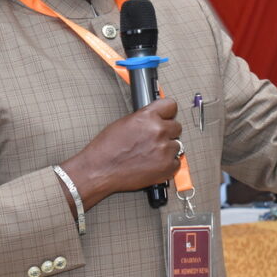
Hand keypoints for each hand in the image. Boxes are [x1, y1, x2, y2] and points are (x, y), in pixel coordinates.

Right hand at [60, 98, 182, 206]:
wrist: (100, 170)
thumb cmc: (107, 148)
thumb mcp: (125, 123)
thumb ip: (145, 118)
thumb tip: (158, 118)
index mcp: (148, 116)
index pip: (171, 105)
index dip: (168, 113)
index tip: (166, 117)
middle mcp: (159, 130)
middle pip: (177, 126)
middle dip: (167, 133)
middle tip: (154, 140)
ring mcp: (164, 149)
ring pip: (177, 145)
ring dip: (167, 149)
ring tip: (150, 154)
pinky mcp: (167, 167)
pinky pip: (176, 162)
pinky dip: (167, 164)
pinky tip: (153, 165)